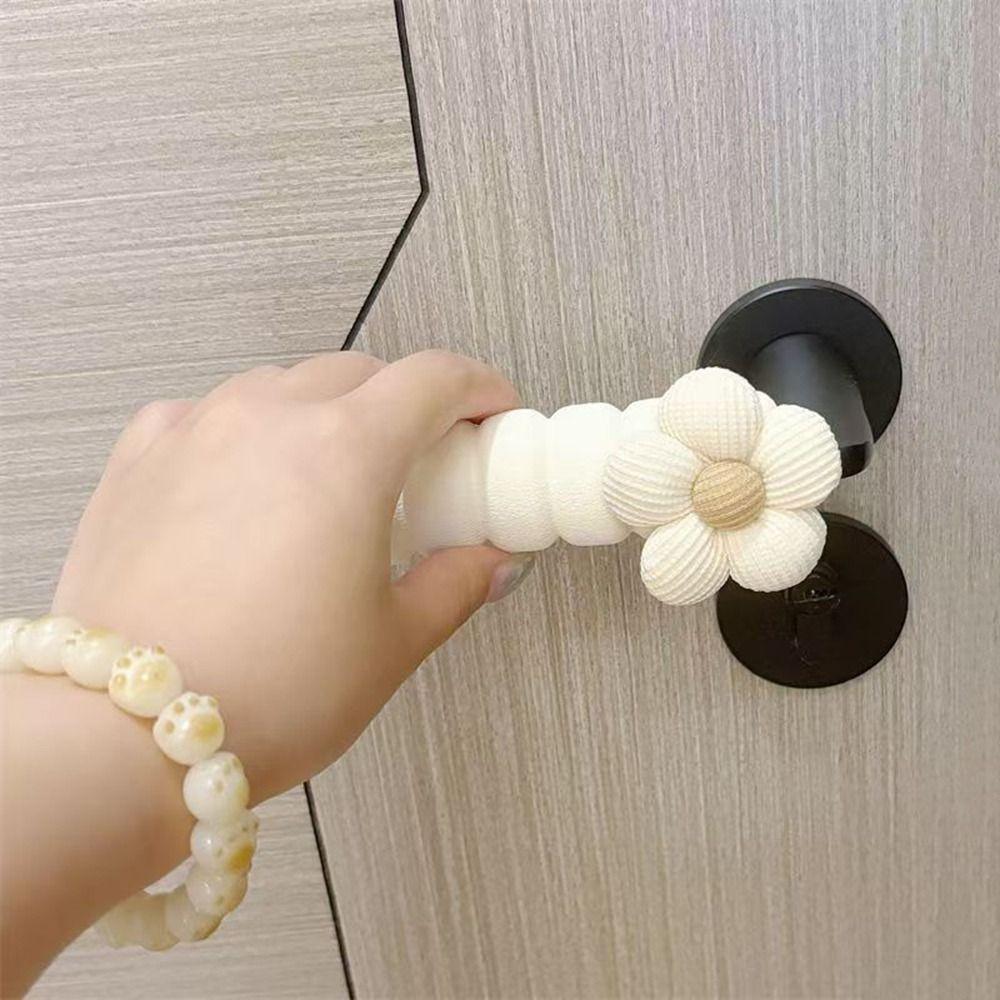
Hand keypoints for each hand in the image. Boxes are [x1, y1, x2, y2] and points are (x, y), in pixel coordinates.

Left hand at [52, 350, 527, 801]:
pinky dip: (246, 429)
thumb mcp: (391, 643)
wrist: (126, 737)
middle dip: (405, 403)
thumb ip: (456, 584)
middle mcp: (267, 420)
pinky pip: (208, 412)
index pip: (432, 379)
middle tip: (422, 461)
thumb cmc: (263, 693)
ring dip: (325, 411)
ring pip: (282, 385)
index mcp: (344, 453)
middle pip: (360, 373)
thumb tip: (491, 561)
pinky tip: (249, 478)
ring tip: (333, 475)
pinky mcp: (139, 460)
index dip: (477, 388)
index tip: (489, 412)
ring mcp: (195, 431)